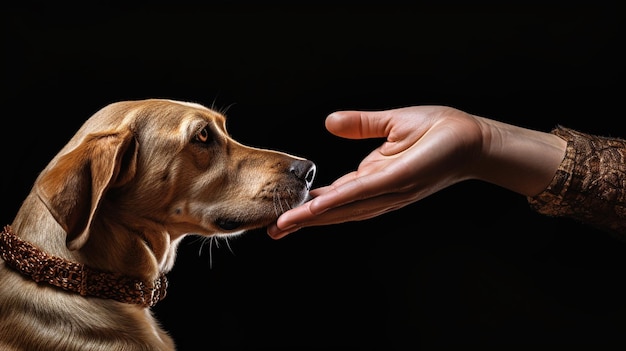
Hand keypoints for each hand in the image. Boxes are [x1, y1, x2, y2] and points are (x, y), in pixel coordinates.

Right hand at [267, 106, 485, 237]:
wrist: (471, 135)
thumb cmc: (438, 131)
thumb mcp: (389, 124)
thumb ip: (359, 124)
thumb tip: (328, 121)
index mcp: (373, 178)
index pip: (335, 196)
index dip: (309, 205)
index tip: (284, 213)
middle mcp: (378, 191)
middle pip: (335, 211)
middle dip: (303, 221)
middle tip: (271, 231)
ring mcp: (388, 190)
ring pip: (344, 208)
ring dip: (312, 219)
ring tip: (282, 226)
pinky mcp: (398, 180)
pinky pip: (362, 193)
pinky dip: (337, 202)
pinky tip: (314, 207)